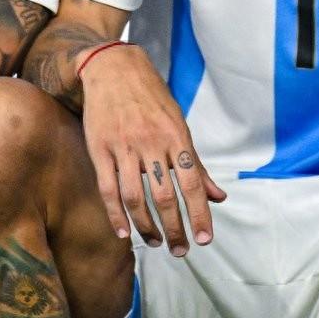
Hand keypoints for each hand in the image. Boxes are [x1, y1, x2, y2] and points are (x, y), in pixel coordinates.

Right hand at [80, 43, 225, 255]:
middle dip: (175, 229)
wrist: (113, 67)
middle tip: (180, 250)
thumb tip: (219, 197)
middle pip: (165, 196)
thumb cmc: (151, 97)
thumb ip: (196, 163)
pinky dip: (116, 214)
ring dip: (147, 227)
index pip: (192, 182)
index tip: (204, 239)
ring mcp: (123, 145)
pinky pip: (108, 188)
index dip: (200, 213)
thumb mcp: (178, 124)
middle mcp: (150, 141)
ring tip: (155, 242)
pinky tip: (124, 231)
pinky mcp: (99, 147)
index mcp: (175, 135)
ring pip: (136, 197)